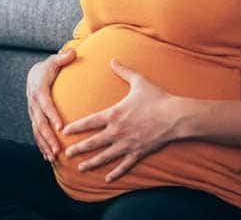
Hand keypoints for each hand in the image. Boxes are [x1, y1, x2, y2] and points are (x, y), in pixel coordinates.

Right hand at [26, 49, 76, 160]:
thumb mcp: (54, 61)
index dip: (52, 116)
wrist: (33, 75)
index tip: (61, 128)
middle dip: (48, 137)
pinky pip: (36, 134)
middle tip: (58, 149)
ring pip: (37, 131)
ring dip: (45, 145)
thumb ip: (63, 58)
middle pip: (40, 123)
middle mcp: (33, 104)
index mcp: (39, 90)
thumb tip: (73, 52)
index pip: (46, 105)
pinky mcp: (34, 119)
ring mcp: (32, 113)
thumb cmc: (48, 68)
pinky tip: (48, 157)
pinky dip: (41, 146)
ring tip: (53, 157)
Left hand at [62, 58, 181, 181]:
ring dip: (92, 163)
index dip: (75, 127)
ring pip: (105, 157)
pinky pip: (124, 166)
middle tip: (66, 154)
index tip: (64, 132)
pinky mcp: (138, 152)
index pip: (89, 122)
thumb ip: (123, 71)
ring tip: (80, 168)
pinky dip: (115, 173)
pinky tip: (107, 179)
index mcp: (114, 114)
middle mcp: (117, 131)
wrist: (176, 116)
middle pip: (93, 142)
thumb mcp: (139, 81)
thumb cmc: (158, 98)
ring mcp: (127, 144)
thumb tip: (113, 59)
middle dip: (78, 148)